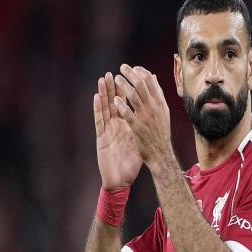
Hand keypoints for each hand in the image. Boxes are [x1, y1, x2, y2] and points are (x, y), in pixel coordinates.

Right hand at [93, 72, 142, 189]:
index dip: (129, 92)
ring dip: (104, 93)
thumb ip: (144, 129)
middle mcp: (116, 126)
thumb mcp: (140, 143)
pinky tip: (96, 97)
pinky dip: (98, 108)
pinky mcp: (101, 138)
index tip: (134, 77)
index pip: (127, 105)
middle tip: (116, 71)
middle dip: (116, 87)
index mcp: (126, 126)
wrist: (121, 180)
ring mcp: (108, 131)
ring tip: (104, 78)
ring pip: (105, 108)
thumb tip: (155, 119)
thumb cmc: (131, 163)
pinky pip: (99, 121)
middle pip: (115, 103)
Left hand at [114, 64, 173, 170]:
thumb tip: (153, 77)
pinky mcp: (137, 127)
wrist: (161, 153)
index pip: (152, 82)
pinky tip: (115, 99)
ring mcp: (146, 117)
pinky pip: (127, 113)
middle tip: (122, 68)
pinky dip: (121, 105)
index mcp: (161, 103)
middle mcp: (154, 108)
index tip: (134, 68)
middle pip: (142, 85)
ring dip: (123, 85)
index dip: (141, 72)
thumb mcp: (163, 111)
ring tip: (115, 79)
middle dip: (131, 74)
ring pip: (134, 96)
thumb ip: (157, 94)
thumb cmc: (160, 132)